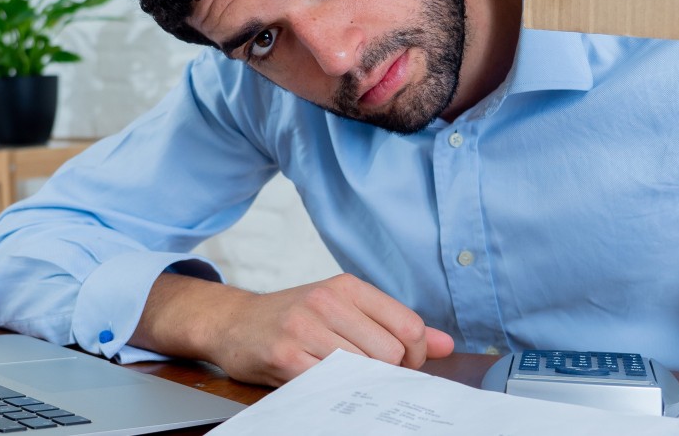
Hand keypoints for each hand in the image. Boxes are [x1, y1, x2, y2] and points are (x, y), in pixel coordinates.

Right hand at [129, 273, 454, 385]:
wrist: (234, 322)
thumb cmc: (294, 318)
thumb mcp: (345, 309)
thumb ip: (395, 324)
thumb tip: (444, 344)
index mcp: (349, 287)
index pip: (409, 326)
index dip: (415, 356)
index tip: (400, 364)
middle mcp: (328, 301)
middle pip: (392, 352)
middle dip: (390, 373)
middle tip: (371, 377)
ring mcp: (305, 328)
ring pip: (365, 369)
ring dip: (362, 383)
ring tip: (345, 378)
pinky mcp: (286, 356)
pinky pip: (331, 383)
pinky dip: (337, 390)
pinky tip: (326, 384)